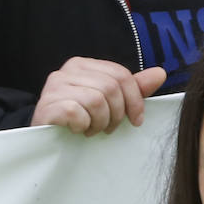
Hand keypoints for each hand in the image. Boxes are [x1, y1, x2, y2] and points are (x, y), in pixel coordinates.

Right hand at [31, 58, 165, 135]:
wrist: (42, 138)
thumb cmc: (77, 119)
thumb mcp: (108, 102)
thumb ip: (132, 88)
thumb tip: (160, 73)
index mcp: (83, 65)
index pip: (120, 74)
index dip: (135, 100)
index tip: (136, 121)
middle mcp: (67, 71)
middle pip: (110, 87)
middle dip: (116, 114)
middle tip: (108, 128)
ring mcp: (54, 87)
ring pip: (96, 100)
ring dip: (99, 122)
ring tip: (92, 129)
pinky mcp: (46, 105)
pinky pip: (77, 112)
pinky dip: (83, 126)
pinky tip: (78, 130)